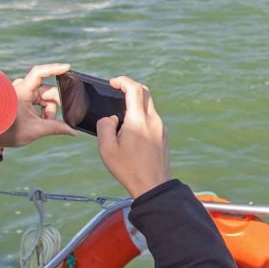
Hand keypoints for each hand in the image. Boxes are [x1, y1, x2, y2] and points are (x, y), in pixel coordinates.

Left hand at [0, 63, 75, 148]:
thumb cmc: (8, 132)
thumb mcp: (35, 131)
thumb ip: (56, 128)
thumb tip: (73, 131)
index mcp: (22, 91)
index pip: (39, 73)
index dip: (54, 69)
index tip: (68, 67)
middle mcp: (22, 87)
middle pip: (47, 91)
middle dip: (52, 107)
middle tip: (50, 121)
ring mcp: (22, 91)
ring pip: (44, 97)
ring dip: (46, 110)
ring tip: (40, 124)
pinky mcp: (22, 96)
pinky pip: (38, 99)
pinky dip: (41, 109)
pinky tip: (37, 120)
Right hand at [96, 75, 168, 197]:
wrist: (153, 187)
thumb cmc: (128, 169)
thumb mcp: (107, 149)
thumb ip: (105, 126)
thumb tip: (112, 118)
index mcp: (139, 120)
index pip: (134, 89)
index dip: (123, 81)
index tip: (112, 82)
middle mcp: (153, 120)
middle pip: (145, 92)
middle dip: (130, 87)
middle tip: (117, 91)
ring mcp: (161, 128)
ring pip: (149, 106)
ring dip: (135, 103)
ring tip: (120, 116)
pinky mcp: (163, 135)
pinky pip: (152, 118)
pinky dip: (141, 115)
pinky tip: (130, 129)